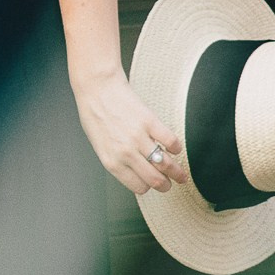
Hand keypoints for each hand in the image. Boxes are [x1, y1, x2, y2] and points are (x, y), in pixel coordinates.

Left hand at [74, 69, 184, 194]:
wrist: (95, 87)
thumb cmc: (93, 113)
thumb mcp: (99, 144)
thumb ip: (115, 159)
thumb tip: (131, 172)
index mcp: (111, 161)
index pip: (138, 186)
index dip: (148, 187)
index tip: (152, 185)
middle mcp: (125, 153)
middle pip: (155, 179)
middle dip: (166, 186)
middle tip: (171, 185)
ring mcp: (138, 137)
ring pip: (166, 164)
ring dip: (177, 172)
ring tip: (181, 174)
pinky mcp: (149, 121)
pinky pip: (171, 141)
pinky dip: (176, 147)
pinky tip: (175, 148)